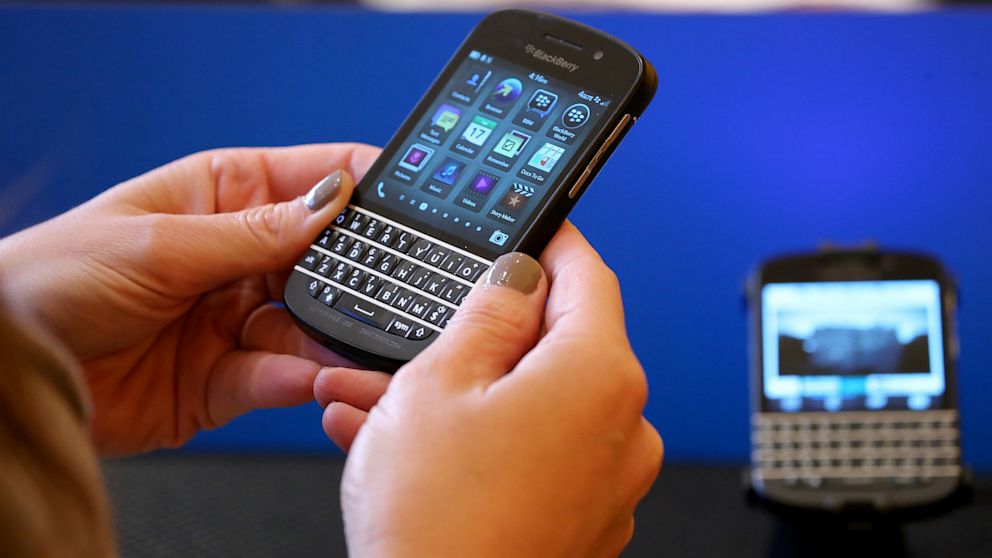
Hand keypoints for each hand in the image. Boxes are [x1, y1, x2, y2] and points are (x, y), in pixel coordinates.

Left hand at [0, 143, 380, 455]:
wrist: (11, 367)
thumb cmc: (51, 278)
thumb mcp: (159, 243)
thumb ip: (255, 232)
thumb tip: (333, 202)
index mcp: (223, 197)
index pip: (314, 181)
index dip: (366, 190)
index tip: (412, 206)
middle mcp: (238, 256)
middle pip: (327, 260)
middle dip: (364, 276)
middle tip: (400, 290)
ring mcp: (236, 318)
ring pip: (314, 324)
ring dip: (339, 339)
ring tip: (364, 350)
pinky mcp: (228, 377)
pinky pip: (282, 375)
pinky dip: (305, 379)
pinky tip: (318, 379)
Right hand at [315, 223, 661, 557]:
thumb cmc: (437, 520)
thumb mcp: (439, 383)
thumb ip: (488, 312)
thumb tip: (517, 275)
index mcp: (599, 376)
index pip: (589, 276)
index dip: (552, 244)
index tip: (530, 230)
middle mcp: (621, 427)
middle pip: (554, 345)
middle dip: (479, 336)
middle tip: (421, 335)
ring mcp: (607, 480)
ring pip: (529, 403)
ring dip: (460, 393)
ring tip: (377, 400)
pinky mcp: (583, 519)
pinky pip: (531, 453)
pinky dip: (479, 439)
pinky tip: (409, 445)